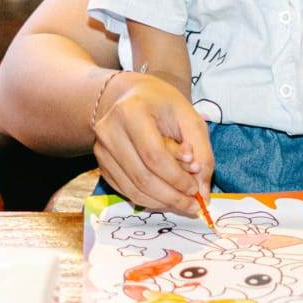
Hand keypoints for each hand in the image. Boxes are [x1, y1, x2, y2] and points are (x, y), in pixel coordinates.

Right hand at [92, 71, 214, 215]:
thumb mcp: (190, 118)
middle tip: (192, 206)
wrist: (130, 96)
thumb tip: (202, 192)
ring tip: (182, 204)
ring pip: (132, 188)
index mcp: (132, 112)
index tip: (195, 190)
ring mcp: (101, 149)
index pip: (154, 155)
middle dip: (170, 196)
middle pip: (141, 177)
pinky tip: (165, 198)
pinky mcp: (100, 164)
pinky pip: (124, 190)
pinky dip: (147, 199)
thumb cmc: (163, 105)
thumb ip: (202, 152)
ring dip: (160, 202)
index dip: (176, 178)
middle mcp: (109, 131)